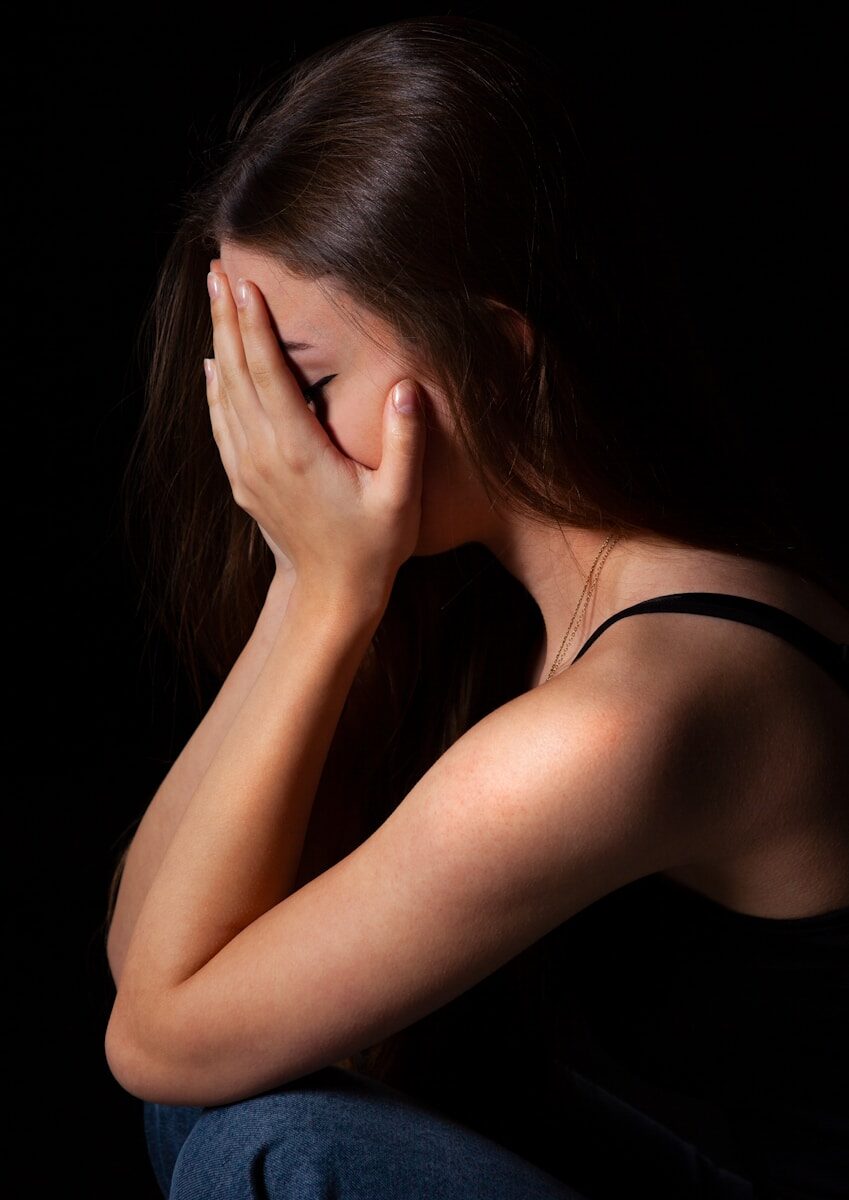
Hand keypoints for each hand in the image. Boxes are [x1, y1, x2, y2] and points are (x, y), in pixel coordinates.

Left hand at [203, 267, 425, 612]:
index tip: (244, 282)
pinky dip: (215, 388)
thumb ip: (405, 442)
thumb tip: (407, 386)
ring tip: (214, 301)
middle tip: (215, 270)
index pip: (269, 373)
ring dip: (219, 343)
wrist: (328, 596)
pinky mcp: (245, 480)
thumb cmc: (371, 549)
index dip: (255, 325)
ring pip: (224, 393)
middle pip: (237, 372)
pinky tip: (213, 366)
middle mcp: (263, 455)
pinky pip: (222, 422)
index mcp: (297, 451)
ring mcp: (248, 468)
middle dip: (227, 318)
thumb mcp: (400, 500)